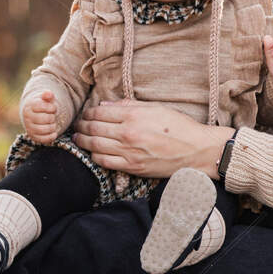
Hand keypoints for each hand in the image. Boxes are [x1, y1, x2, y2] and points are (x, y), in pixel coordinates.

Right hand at [22, 92, 62, 142]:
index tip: (53, 108)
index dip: (51, 107)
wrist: (34, 113)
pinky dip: (51, 137)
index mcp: (29, 105)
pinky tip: (54, 132)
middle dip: (52, 117)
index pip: (41, 106)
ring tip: (53, 124)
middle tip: (53, 116)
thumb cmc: (42, 104)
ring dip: (52, 127)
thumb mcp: (44, 98)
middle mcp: (27, 117)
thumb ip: (47, 95)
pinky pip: (43, 139)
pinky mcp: (33, 136)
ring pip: (43, 130)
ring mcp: (29, 127)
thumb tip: (49, 94)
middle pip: (44, 119)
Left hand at [72, 99, 234, 177]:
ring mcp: (129, 153)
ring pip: (95, 146)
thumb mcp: (156, 108)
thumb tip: (105, 105)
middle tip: (76, 126)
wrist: (196, 150)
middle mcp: (128, 134)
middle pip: (94, 129)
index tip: (85, 114)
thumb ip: (129, 106)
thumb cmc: (179, 127)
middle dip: (81, 127)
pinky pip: (105, 162)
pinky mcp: (133, 168)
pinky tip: (92, 152)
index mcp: (134, 116)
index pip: (100, 113)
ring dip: (83, 142)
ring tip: (78, 139)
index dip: (88, 113)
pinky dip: (95, 156)